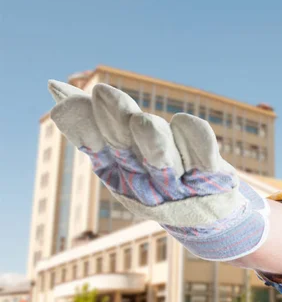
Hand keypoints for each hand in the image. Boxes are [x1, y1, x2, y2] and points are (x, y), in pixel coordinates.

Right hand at [47, 80, 269, 260]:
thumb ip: (91, 120)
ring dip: (151, 141)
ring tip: (141, 122)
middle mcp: (142, 180)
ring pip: (161, 158)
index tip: (65, 105)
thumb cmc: (158, 176)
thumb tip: (51, 85)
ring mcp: (176, 182)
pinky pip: (203, 159)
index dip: (81, 124)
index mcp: (116, 171)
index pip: (93, 144)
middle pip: (125, 148)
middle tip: (102, 92)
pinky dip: (196, 139)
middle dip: (114, 120)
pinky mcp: (210, 179)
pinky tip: (185, 120)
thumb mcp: (122, 152)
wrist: (210, 215)